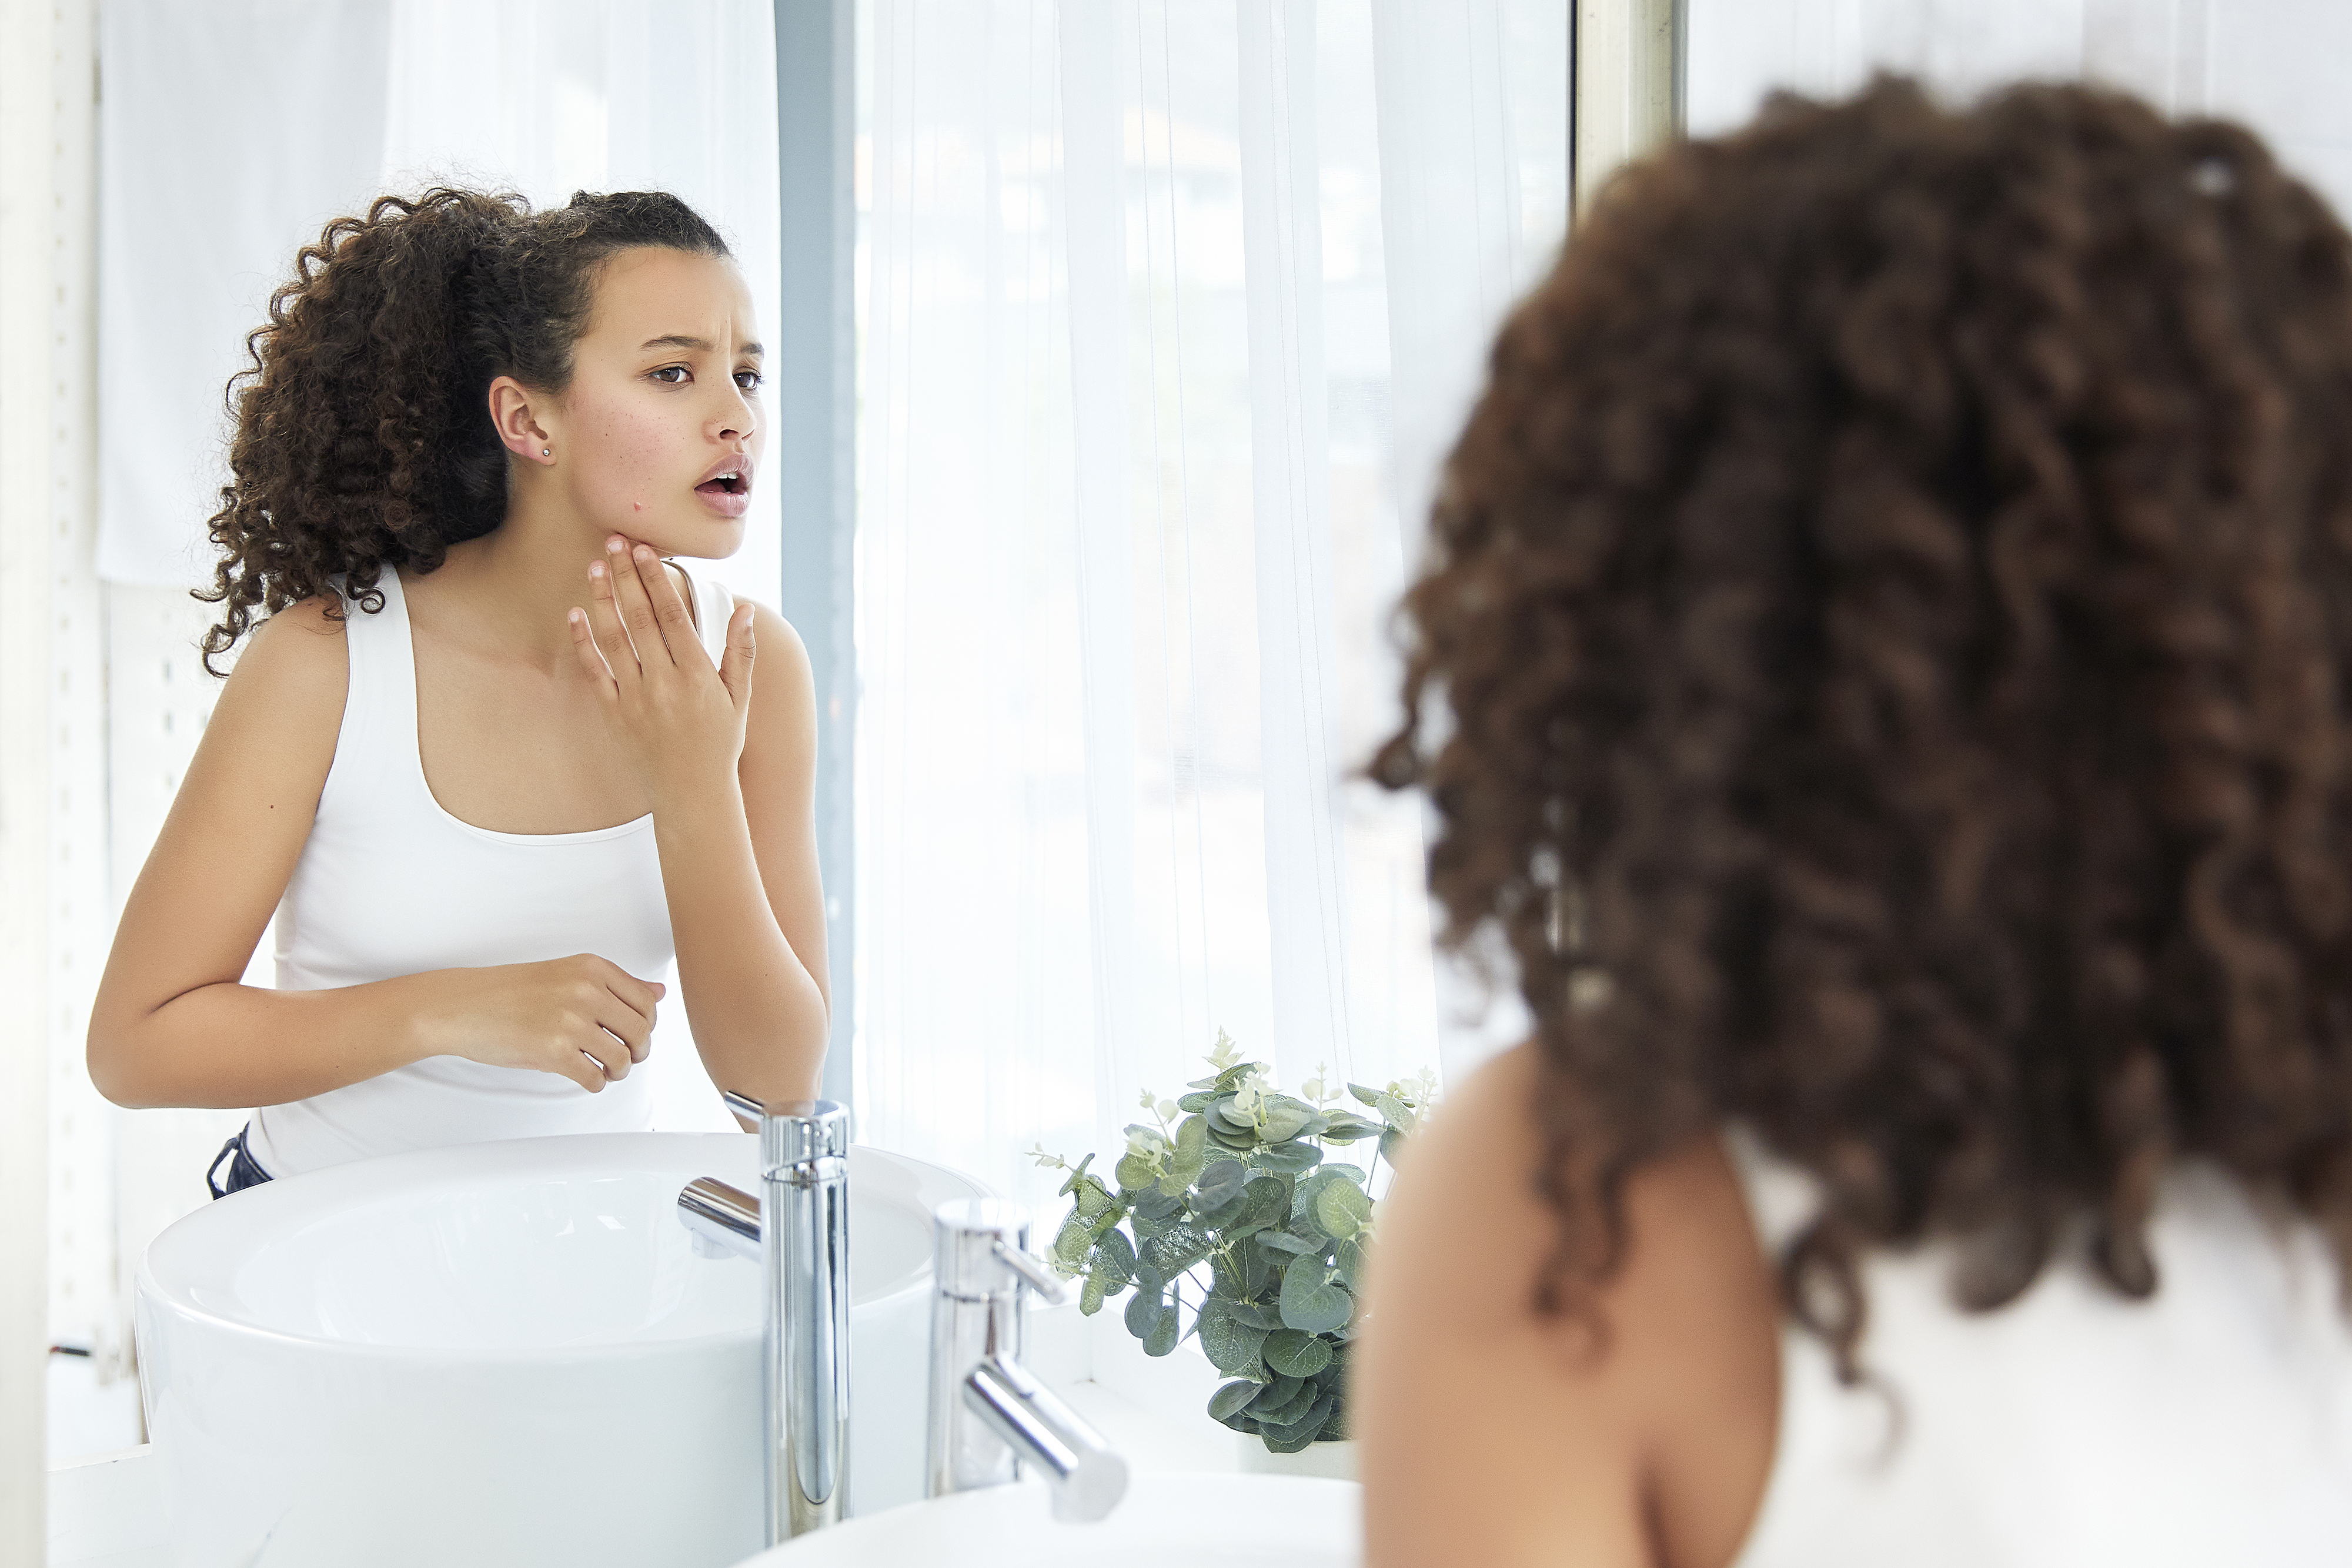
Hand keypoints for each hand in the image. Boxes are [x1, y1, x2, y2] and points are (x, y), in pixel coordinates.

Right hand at [410, 955, 665, 1092]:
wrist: (463, 1006)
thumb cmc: (511, 992)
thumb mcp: (568, 975)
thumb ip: (616, 984)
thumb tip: (659, 991)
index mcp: (592, 968)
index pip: (647, 1001)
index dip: (647, 1024)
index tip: (634, 1034)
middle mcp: (586, 990)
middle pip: (641, 1031)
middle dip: (638, 1051)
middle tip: (625, 1057)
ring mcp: (570, 1021)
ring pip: (623, 1058)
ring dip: (618, 1071)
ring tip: (604, 1069)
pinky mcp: (554, 1051)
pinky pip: (595, 1077)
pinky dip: (595, 1083)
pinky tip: (586, 1077)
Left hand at [570, 536, 755, 807]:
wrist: (692, 793)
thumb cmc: (719, 743)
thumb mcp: (740, 698)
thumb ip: (740, 652)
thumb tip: (744, 610)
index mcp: (698, 676)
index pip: (673, 616)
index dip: (657, 579)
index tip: (646, 549)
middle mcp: (665, 684)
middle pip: (640, 618)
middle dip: (626, 576)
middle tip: (614, 541)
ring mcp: (636, 699)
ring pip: (614, 638)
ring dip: (603, 599)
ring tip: (596, 567)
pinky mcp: (614, 714)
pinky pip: (594, 671)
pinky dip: (583, 641)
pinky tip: (575, 614)